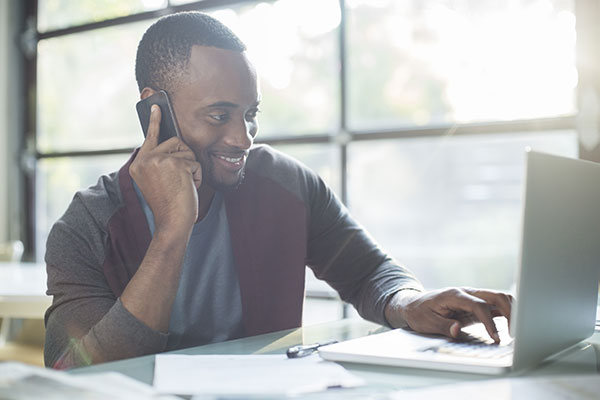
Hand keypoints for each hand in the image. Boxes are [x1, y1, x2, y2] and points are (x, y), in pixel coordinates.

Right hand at [129, 105, 201, 234]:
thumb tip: (174, 143)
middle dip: (184, 158)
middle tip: (180, 179)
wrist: (172, 222)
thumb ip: (160, 162)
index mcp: (138, 165)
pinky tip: (188, 188)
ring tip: (182, 186)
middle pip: (175, 142)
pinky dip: (197, 176)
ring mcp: (159, 160)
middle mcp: (145, 160)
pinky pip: (195, 162)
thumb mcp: (158, 181)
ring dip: (191, 168)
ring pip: (187, 152)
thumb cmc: (169, 205)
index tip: (155, 104)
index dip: (154, 120)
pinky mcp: (176, 164)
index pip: (149, 137)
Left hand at [385, 287, 512, 342]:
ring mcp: (473, 297)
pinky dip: (507, 315)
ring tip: (516, 333)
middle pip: (496, 296)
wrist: (414, 305)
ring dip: (512, 312)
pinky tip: (510, 329)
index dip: (490, 322)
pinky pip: (496, 306)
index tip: (496, 338)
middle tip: (515, 334)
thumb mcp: (427, 322)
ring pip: (500, 299)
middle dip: (511, 313)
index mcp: (455, 295)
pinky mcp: (476, 305)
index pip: (479, 305)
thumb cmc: (420, 313)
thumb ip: (443, 326)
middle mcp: (467, 293)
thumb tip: (456, 330)